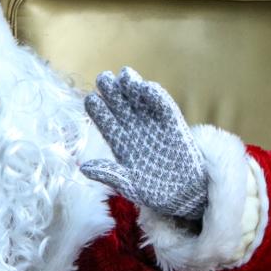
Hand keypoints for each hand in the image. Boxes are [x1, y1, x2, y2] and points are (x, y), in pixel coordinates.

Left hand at [82, 67, 207, 219]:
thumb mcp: (129, 186)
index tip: (90, 99)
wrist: (185, 196)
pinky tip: (147, 87)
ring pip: (140, 101)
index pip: (105, 122)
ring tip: (124, 74)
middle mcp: (135, 130)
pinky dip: (157, 97)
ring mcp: (154, 125)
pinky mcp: (174, 125)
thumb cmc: (154, 191)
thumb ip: (110, 174)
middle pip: (120, 106)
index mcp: (120, 143)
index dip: (98, 110)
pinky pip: (164, 107)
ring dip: (132, 87)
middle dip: (111, 91)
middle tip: (103, 78)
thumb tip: (85, 168)